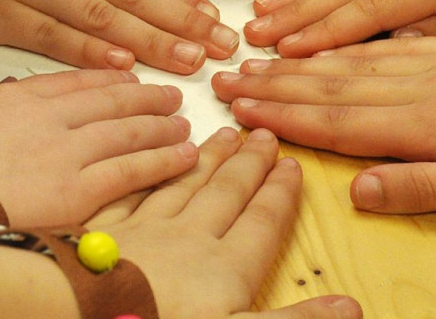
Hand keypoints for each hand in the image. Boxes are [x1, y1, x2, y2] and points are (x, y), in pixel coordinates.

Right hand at [0, 70, 196, 228]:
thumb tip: (7, 93)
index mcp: (16, 97)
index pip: (74, 81)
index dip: (108, 77)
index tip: (129, 74)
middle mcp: (49, 116)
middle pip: (111, 99)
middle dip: (145, 96)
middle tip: (170, 95)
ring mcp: (67, 150)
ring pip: (129, 129)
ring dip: (162, 126)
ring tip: (183, 124)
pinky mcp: (79, 189)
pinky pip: (132, 169)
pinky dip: (163, 160)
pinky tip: (184, 156)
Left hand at [86, 127, 362, 318]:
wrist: (82, 316)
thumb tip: (353, 308)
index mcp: (227, 267)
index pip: (263, 220)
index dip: (279, 193)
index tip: (290, 163)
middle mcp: (190, 239)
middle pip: (226, 194)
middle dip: (248, 164)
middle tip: (261, 134)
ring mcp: (143, 232)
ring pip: (181, 186)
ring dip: (204, 161)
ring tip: (220, 136)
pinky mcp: (102, 234)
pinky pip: (129, 194)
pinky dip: (143, 174)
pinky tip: (146, 160)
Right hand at [213, 37, 435, 213]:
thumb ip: (422, 185)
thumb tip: (354, 191)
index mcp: (427, 115)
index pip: (339, 115)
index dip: (284, 113)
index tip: (237, 110)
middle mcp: (424, 77)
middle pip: (335, 77)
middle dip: (277, 79)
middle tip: (226, 78)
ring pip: (356, 50)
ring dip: (303, 52)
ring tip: (259, 48)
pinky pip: (389, 31)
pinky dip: (349, 32)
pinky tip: (330, 33)